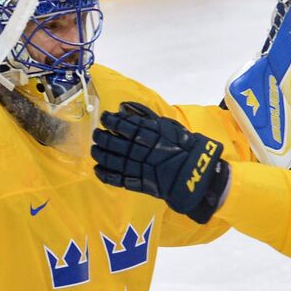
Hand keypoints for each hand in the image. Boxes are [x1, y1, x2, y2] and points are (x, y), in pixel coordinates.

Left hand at [92, 102, 230, 222]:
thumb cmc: (183, 145)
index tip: (105, 118)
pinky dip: (106, 175)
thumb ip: (145, 116)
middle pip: (115, 142)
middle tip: (97, 133)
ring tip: (95, 149)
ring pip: (113, 160)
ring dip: (100, 154)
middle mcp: (142, 150)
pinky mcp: (139, 183)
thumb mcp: (167, 125)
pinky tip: (98, 169)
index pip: (125, 125)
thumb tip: (125, 107)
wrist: (194, 172)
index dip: (112, 121)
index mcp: (150, 134)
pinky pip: (118, 179)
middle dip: (102, 137)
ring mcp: (139, 168)